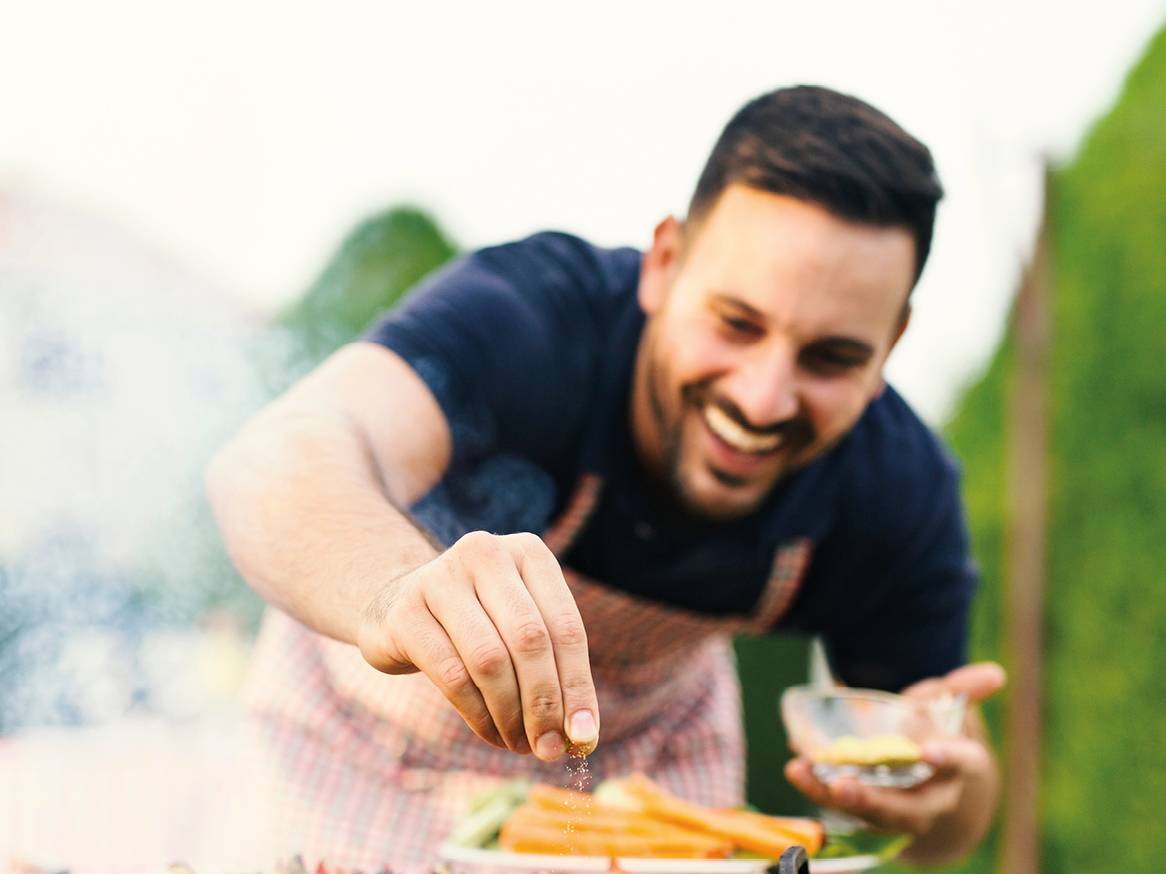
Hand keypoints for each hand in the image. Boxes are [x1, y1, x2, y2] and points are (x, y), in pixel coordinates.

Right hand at [357, 530, 599, 761]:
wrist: (397, 606)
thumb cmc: (478, 623)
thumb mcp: (521, 629)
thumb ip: (554, 671)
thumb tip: (582, 736)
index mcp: (529, 552)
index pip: (566, 626)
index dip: (578, 686)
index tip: (584, 736)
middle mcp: (486, 552)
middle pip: (530, 641)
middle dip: (544, 704)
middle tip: (549, 749)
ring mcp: (441, 577)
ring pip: (490, 660)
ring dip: (510, 715)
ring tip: (519, 744)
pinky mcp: (405, 611)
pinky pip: (452, 675)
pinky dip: (478, 714)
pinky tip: (490, 733)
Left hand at [785, 663, 1005, 840]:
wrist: (927, 779)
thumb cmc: (936, 734)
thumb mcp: (948, 708)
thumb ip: (962, 690)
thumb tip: (995, 674)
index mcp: (958, 768)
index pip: (962, 765)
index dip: (948, 758)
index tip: (930, 750)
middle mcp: (930, 798)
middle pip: (908, 810)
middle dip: (877, 801)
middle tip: (846, 786)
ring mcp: (897, 810)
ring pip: (869, 814)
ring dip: (833, 797)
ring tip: (803, 772)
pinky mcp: (866, 810)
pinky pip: (842, 805)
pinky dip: (818, 787)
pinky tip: (795, 768)